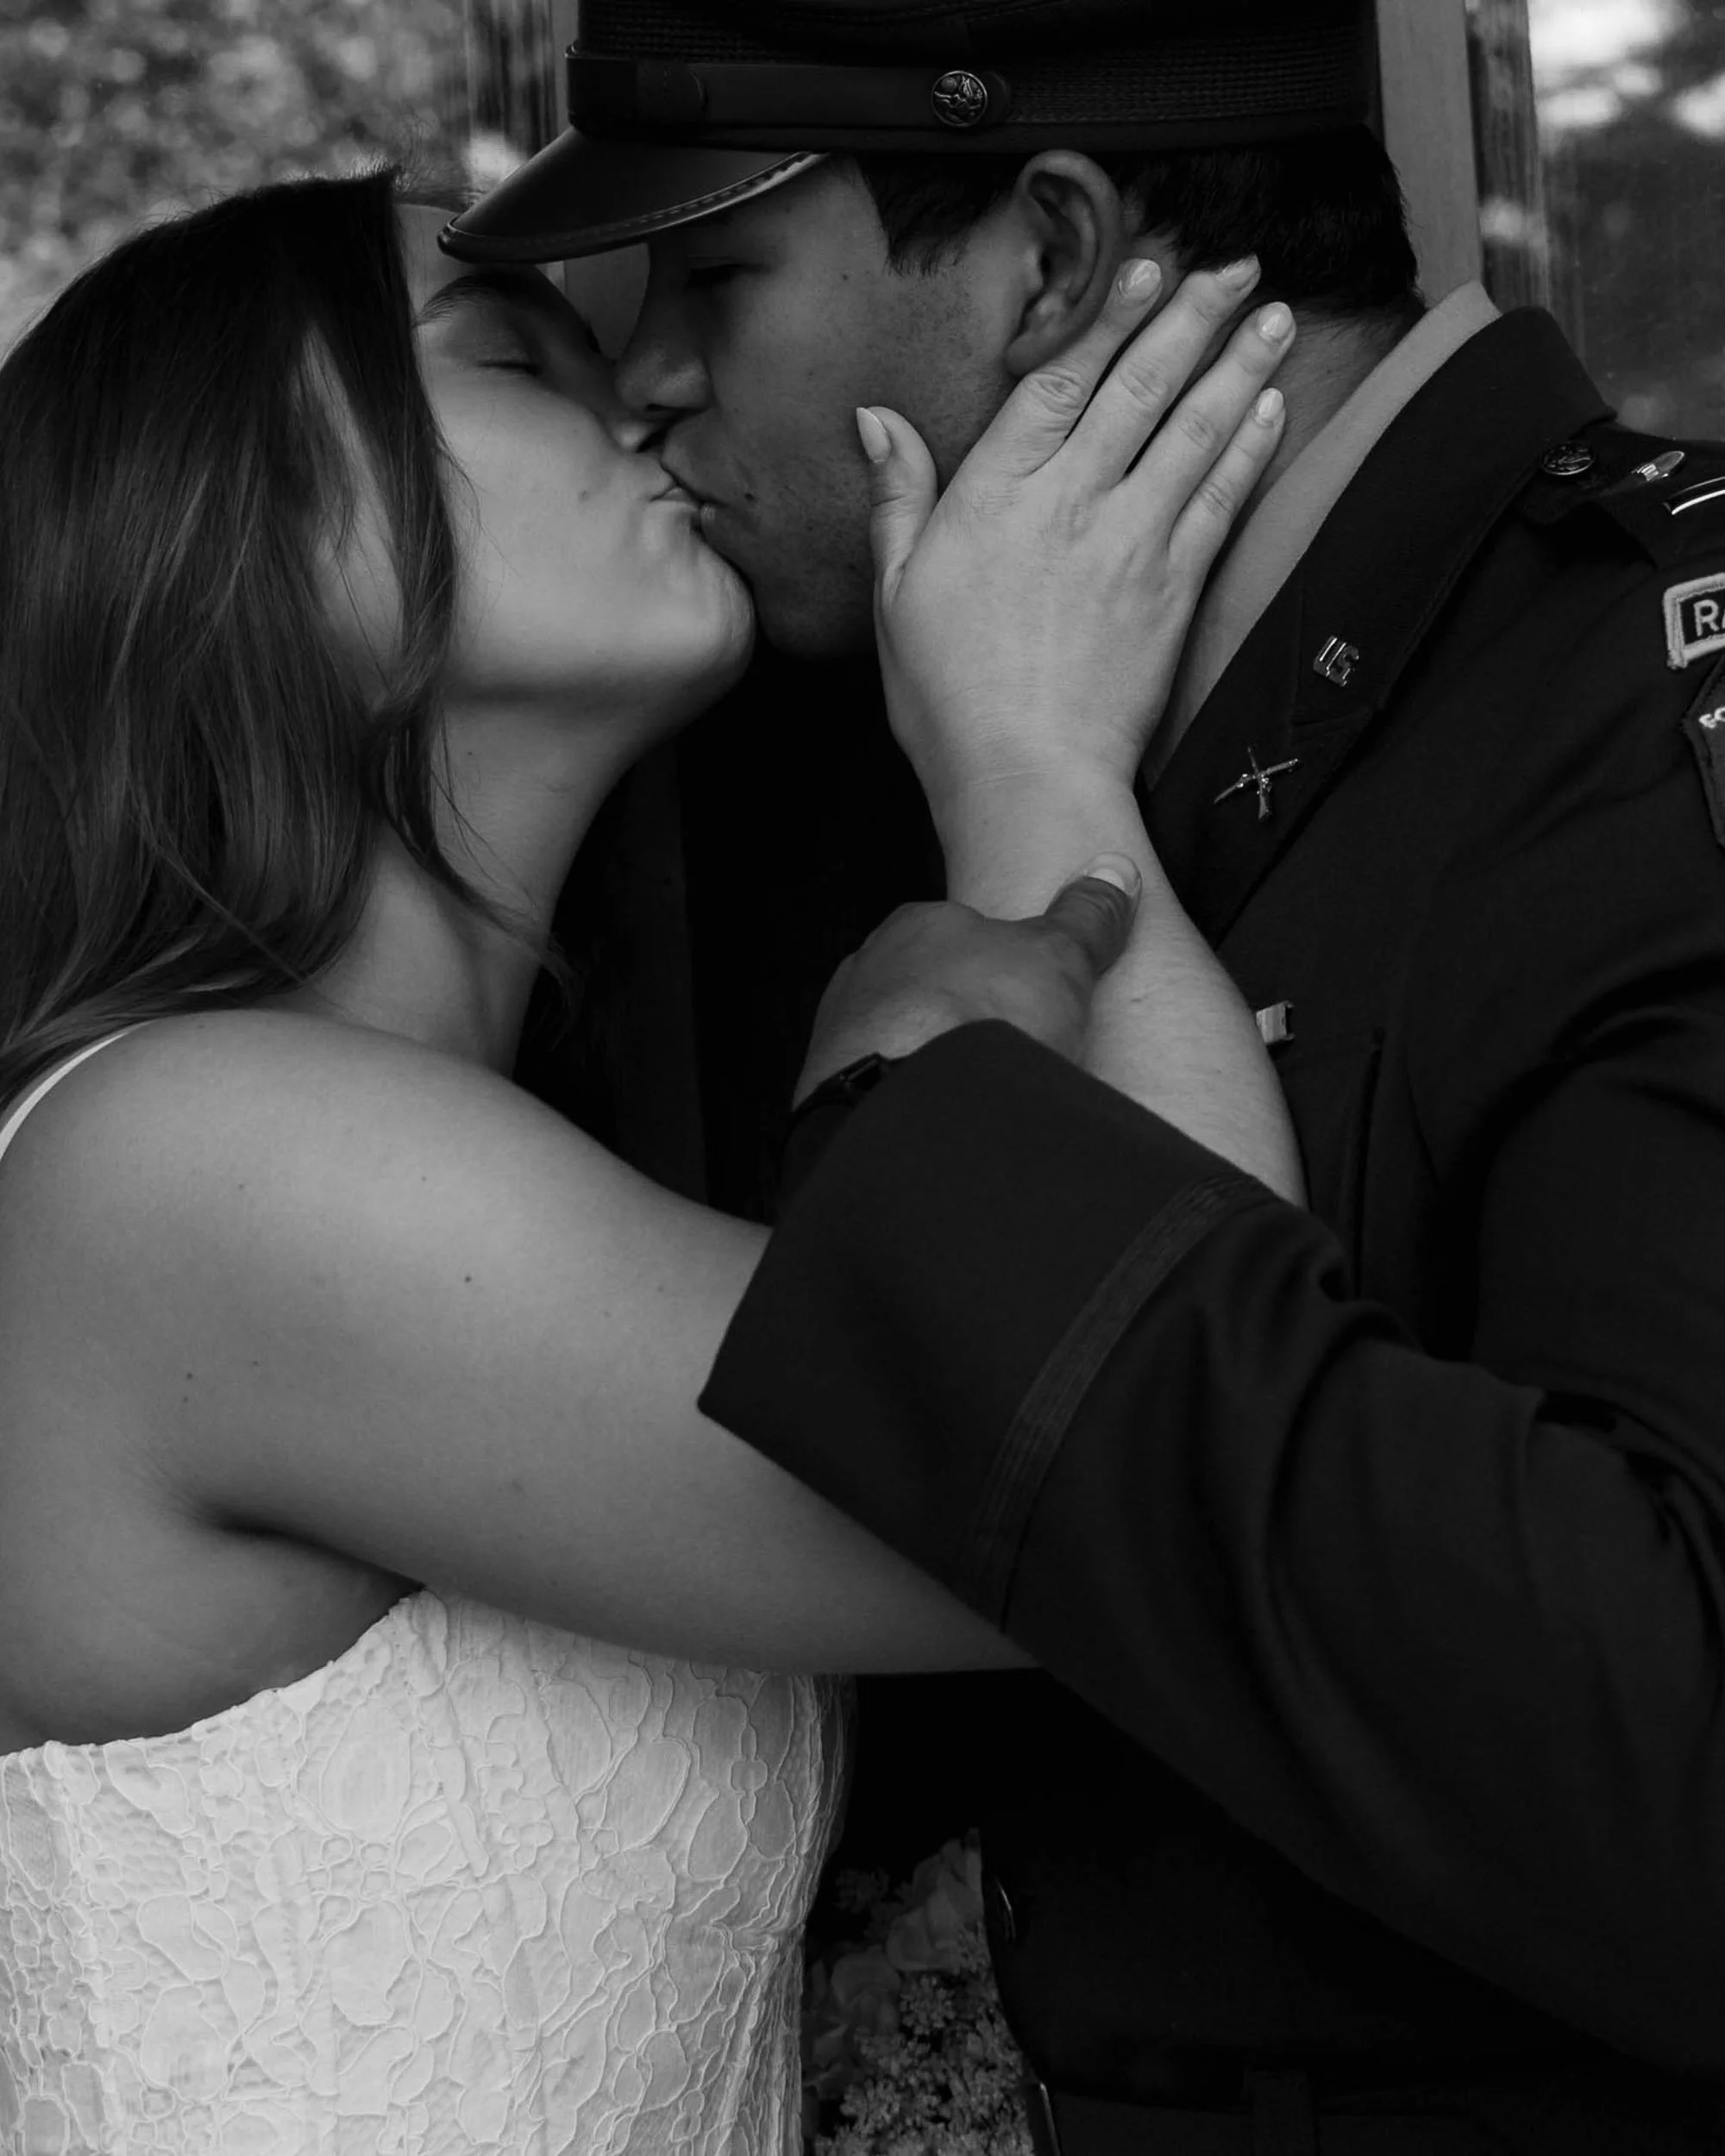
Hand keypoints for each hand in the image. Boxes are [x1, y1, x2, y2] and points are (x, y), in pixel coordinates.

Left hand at [795, 856, 1141, 1102]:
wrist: (914, 1108)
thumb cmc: (977, 1020)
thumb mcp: (1059, 958)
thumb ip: (1085, 918)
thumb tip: (1114, 875)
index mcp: (917, 926)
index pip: (959, 933)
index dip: (1001, 968)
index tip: (1026, 1000)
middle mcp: (868, 972)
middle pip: (926, 991)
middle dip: (963, 1021)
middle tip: (1011, 1054)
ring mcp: (842, 1034)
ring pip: (899, 1044)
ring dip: (935, 1068)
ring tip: (984, 1098)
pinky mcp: (833, 1096)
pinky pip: (882, 1095)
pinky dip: (913, 1109)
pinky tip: (947, 1126)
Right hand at [858, 258, 1292, 813]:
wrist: (1027, 776)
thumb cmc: (949, 697)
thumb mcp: (897, 593)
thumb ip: (897, 497)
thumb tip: (877, 420)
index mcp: (996, 495)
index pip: (1057, 381)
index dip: (1106, 317)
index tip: (1144, 266)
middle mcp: (1072, 502)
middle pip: (1142, 387)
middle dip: (1194, 316)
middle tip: (1236, 267)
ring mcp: (1132, 542)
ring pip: (1196, 430)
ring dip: (1241, 365)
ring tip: (1276, 316)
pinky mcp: (1175, 589)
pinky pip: (1221, 498)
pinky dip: (1249, 446)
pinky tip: (1271, 407)